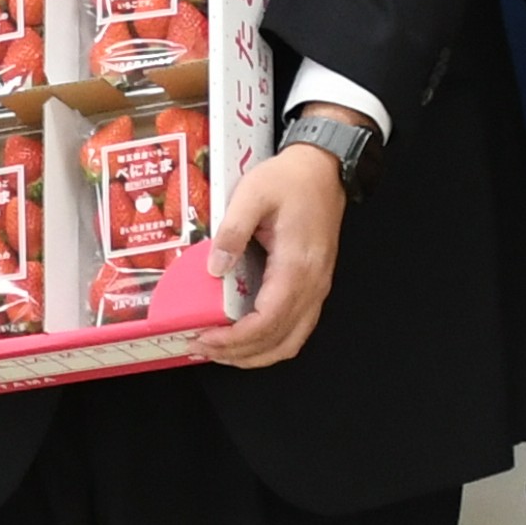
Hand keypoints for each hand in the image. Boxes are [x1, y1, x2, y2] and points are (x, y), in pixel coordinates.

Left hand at [201, 129, 353, 366]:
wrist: (324, 169)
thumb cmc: (293, 179)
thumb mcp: (253, 193)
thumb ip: (231, 231)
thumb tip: (214, 267)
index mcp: (296, 266)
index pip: (266, 321)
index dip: (234, 339)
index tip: (205, 339)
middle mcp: (311, 285)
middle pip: (278, 341)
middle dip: (237, 354)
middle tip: (201, 348)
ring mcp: (316, 288)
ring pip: (289, 342)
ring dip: (254, 354)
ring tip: (219, 351)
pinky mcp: (312, 286)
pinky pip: (294, 330)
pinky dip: (268, 343)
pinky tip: (244, 339)